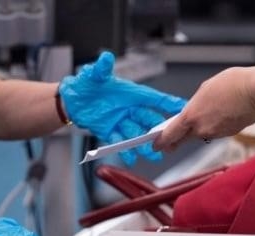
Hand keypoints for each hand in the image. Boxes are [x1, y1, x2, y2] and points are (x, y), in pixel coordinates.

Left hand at [59, 51, 186, 165]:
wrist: (73, 100)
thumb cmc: (87, 84)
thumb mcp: (94, 74)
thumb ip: (102, 68)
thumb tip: (105, 58)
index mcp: (131, 94)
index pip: (153, 98)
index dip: (167, 103)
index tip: (181, 107)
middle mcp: (129, 109)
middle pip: (148, 120)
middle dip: (158, 131)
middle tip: (167, 139)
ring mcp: (121, 122)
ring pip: (136, 134)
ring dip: (144, 145)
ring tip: (153, 155)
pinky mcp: (110, 132)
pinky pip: (119, 142)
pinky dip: (125, 151)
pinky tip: (131, 158)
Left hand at [153, 67, 254, 151]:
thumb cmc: (233, 85)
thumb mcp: (206, 88)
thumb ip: (196, 103)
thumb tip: (194, 110)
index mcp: (192, 116)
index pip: (171, 134)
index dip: (161, 141)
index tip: (155, 145)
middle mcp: (202, 129)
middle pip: (185, 137)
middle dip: (176, 140)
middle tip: (170, 144)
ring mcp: (216, 133)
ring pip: (202, 133)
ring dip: (201, 126)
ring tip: (210, 110)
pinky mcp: (229, 134)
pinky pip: (217, 130)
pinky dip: (216, 124)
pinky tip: (223, 112)